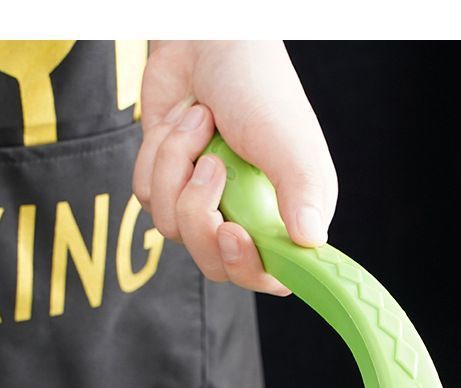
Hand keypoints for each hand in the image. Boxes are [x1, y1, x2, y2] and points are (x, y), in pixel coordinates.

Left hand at [134, 41, 337, 295]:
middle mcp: (250, 218)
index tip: (232, 232)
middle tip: (211, 166)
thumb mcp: (287, 139)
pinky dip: (156, 159)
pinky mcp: (171, 188)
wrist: (204, 40)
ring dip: (176, 170)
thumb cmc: (257, 86)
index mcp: (289, 215)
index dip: (248, 266)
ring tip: (200, 127)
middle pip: (215, 263)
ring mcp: (208, 205)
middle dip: (200, 214)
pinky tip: (179, 126)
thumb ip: (301, 191)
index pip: (272, 275)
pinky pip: (148, 201)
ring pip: (174, 229)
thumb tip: (312, 242)